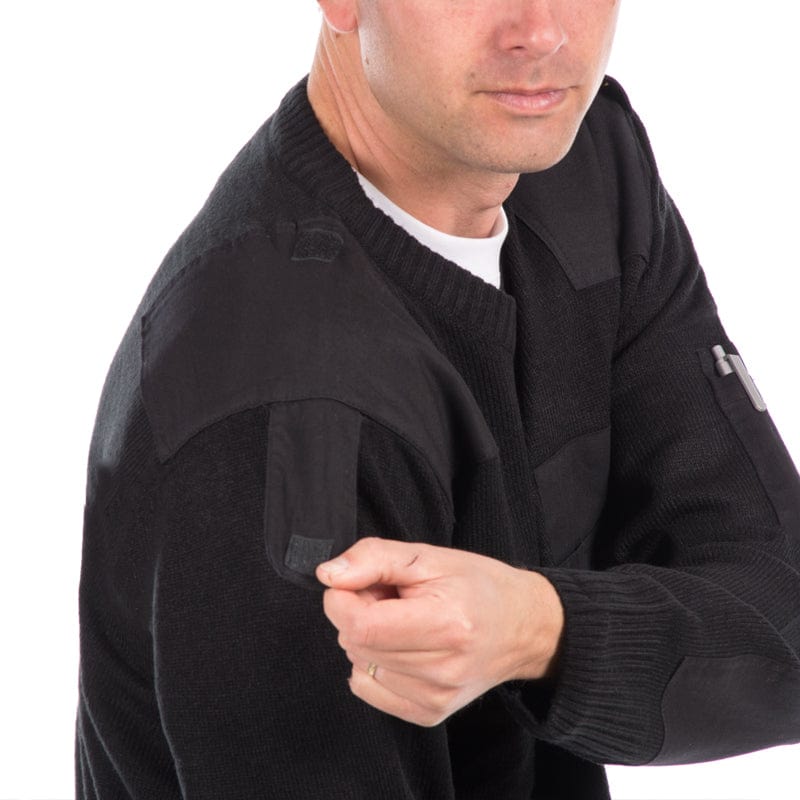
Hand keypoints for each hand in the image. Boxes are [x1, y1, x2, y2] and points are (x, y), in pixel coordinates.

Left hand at [316, 537, 563, 726]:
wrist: (523, 627)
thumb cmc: (477, 585)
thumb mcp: (427, 555)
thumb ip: (373, 558)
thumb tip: (328, 576)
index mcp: (446, 625)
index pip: (361, 625)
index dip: (342, 599)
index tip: (355, 582)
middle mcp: (442, 670)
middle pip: (356, 644)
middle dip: (358, 613)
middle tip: (391, 596)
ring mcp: (436, 697)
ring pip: (358, 664)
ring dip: (368, 638)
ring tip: (404, 620)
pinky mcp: (429, 714)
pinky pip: (367, 687)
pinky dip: (373, 662)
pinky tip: (403, 646)